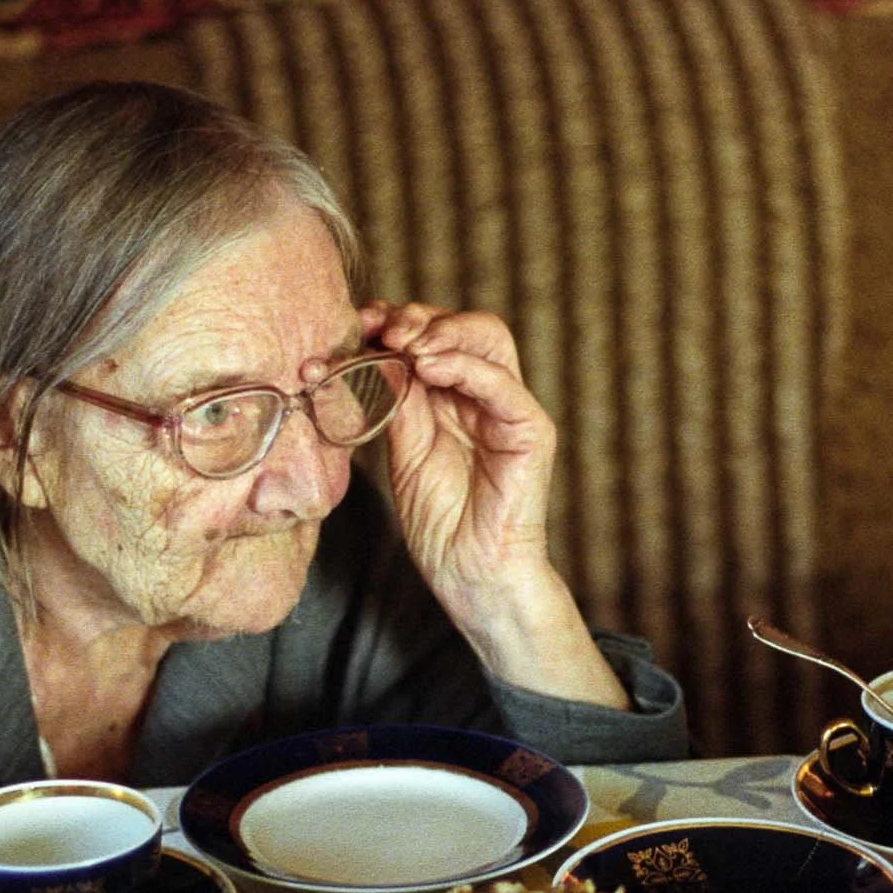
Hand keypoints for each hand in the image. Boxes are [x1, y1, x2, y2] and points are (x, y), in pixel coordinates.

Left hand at [366, 302, 625, 707]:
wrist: (469, 573)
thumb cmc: (439, 521)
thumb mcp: (402, 448)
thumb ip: (396, 399)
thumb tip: (374, 350)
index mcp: (455, 397)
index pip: (436, 335)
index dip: (399, 321)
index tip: (361, 325)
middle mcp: (486, 395)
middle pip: (465, 325)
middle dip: (420, 319)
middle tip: (384, 330)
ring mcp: (511, 409)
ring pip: (488, 339)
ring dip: (442, 332)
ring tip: (405, 345)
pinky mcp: (531, 431)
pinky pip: (502, 383)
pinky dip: (464, 366)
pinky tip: (428, 367)